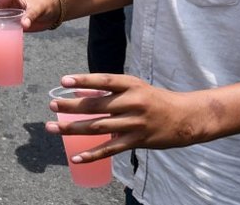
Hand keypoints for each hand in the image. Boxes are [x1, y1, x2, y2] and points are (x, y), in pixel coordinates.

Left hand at [45, 74, 205, 162]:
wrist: (187, 117)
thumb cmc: (155, 99)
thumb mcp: (136, 88)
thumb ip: (109, 90)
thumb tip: (81, 92)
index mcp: (132, 85)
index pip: (105, 80)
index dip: (84, 80)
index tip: (64, 80)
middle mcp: (133, 103)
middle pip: (97, 105)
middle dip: (72, 106)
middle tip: (52, 105)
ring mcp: (135, 123)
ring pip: (99, 127)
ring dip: (73, 128)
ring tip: (53, 127)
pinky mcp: (137, 141)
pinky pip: (110, 149)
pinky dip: (92, 154)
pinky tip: (76, 157)